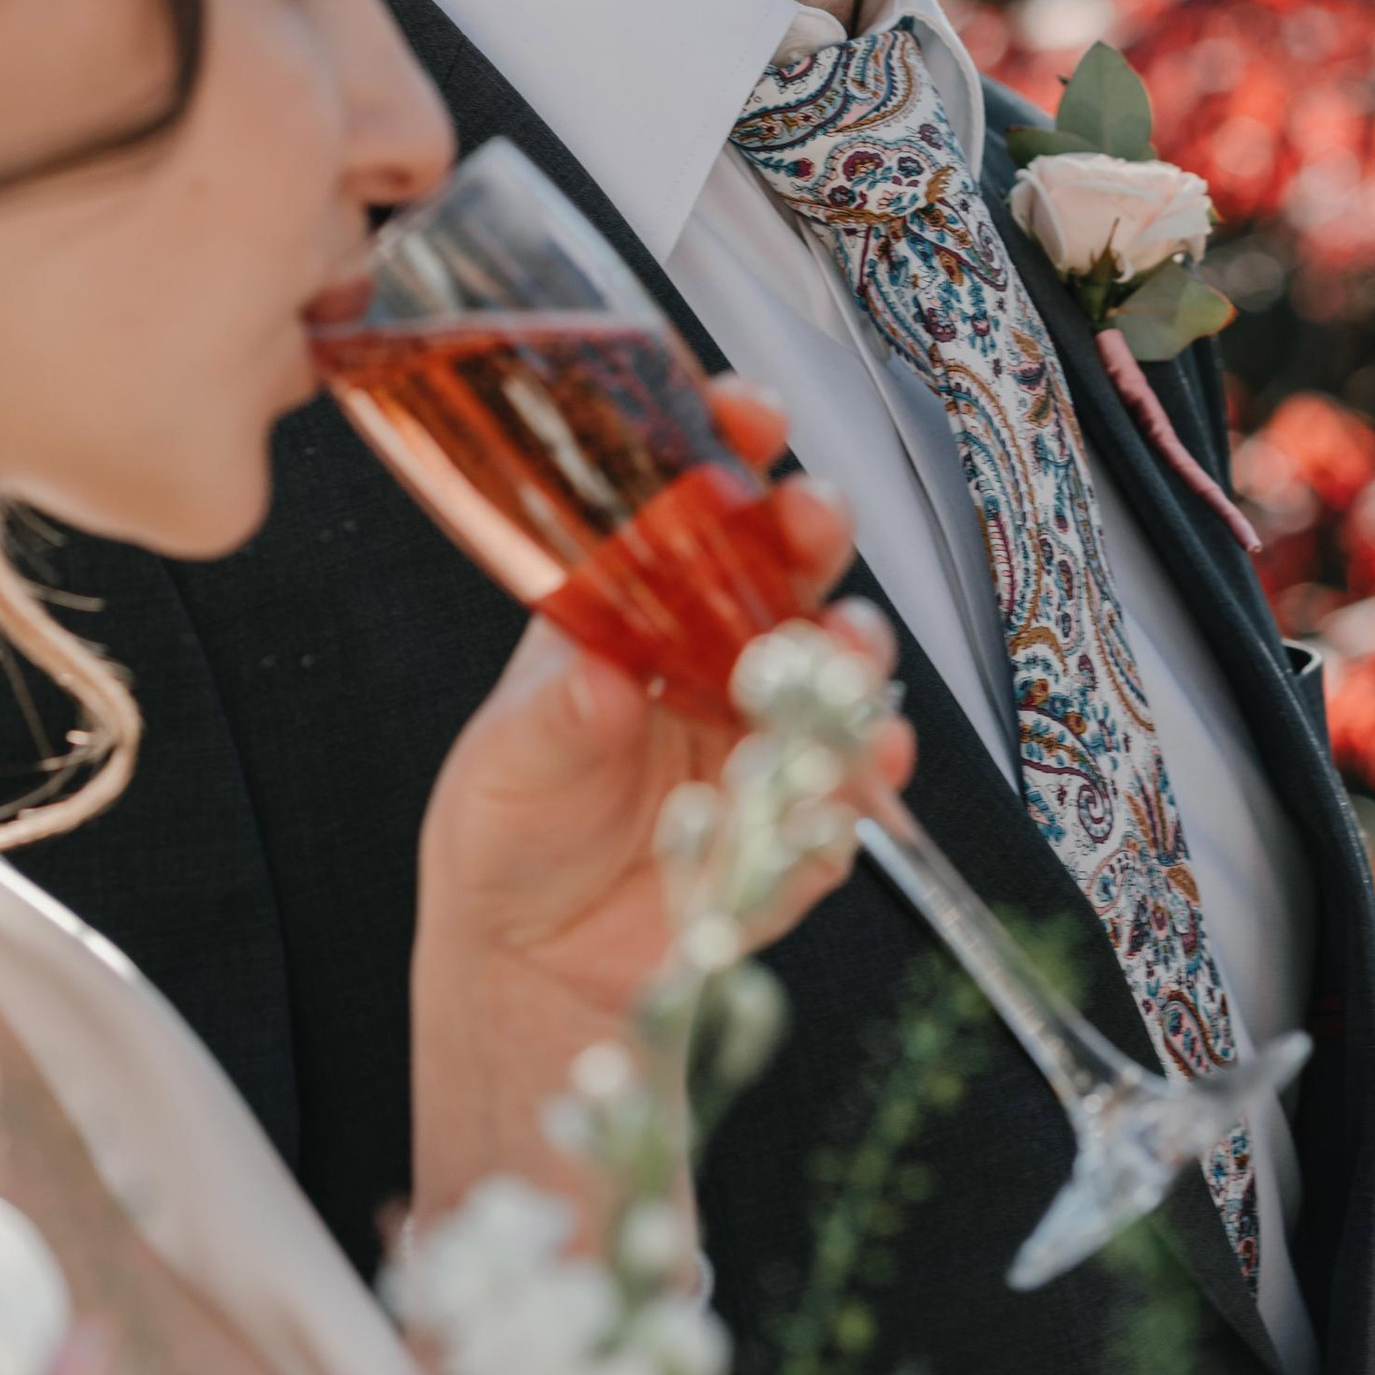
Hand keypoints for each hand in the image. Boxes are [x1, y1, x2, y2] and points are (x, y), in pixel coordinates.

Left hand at [410, 383, 909, 1226]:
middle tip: (812, 515)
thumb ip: (555, 719)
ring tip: (845, 648)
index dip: (726, 443)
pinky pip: (850, 784)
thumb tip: (597, 680)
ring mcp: (765, 731)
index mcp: (637, 608)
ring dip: (854, 647)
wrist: (535, 962)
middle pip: (786, 564)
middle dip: (811, 527)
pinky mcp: (798, 817)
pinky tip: (870, 758)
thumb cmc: (507, 833)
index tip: (745, 411)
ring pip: (837, 665)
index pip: (691, 499)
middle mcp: (714, 654)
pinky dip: (869, 769)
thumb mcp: (504, 764)